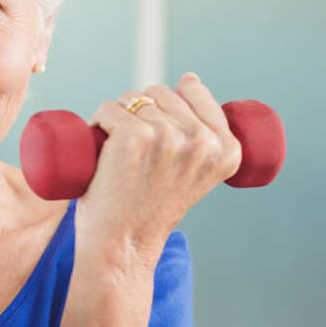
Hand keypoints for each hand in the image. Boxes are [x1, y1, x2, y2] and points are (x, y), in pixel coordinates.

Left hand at [76, 73, 242, 268]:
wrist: (123, 248)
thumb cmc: (149, 211)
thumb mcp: (193, 173)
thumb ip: (202, 134)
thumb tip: (190, 78)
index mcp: (228, 149)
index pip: (194, 90)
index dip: (167, 104)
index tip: (156, 137)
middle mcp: (203, 141)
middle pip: (159, 93)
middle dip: (139, 111)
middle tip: (132, 152)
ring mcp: (168, 137)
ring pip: (131, 99)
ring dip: (116, 117)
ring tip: (115, 154)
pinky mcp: (133, 136)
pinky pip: (108, 109)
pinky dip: (97, 122)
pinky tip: (98, 146)